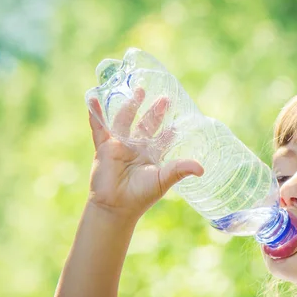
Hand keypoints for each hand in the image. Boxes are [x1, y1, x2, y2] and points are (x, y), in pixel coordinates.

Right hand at [86, 87, 203, 219]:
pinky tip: (93, 98)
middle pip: (146, 124)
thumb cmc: (140, 196)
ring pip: (126, 121)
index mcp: (151, 155)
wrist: (117, 206)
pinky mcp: (104, 147)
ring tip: (139, 90)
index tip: (179, 117)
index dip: (169, 128)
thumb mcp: (162, 180)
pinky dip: (95, 114)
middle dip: (155, 111)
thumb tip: (202, 169)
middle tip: (165, 98)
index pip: (162, 138)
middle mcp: (136, 148)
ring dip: (131, 106)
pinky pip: (99, 128)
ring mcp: (120, 146)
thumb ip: (179, 170)